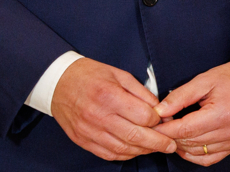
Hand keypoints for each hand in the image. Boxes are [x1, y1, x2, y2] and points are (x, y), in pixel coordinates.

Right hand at [50, 57, 175, 161]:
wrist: (58, 82)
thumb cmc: (90, 75)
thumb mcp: (120, 75)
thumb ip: (141, 93)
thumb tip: (160, 109)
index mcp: (109, 96)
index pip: (143, 116)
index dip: (158, 120)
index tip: (166, 120)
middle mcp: (98, 116)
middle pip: (135, 136)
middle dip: (157, 143)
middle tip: (170, 145)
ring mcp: (89, 131)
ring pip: (122, 149)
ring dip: (142, 151)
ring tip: (155, 148)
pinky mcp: (83, 140)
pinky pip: (108, 154)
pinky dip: (125, 155)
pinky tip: (135, 150)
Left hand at [153, 50, 229, 165]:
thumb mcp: (204, 79)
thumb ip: (180, 96)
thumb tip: (159, 111)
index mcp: (222, 113)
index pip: (185, 129)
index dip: (165, 130)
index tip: (152, 126)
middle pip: (190, 142)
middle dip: (171, 135)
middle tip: (161, 125)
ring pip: (197, 153)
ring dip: (181, 145)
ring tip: (173, 131)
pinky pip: (209, 159)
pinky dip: (194, 154)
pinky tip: (186, 143)